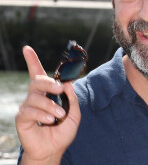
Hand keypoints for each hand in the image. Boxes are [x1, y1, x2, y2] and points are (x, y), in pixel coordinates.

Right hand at [15, 46, 80, 164]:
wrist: (54, 149)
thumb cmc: (63, 130)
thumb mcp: (74, 113)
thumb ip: (72, 98)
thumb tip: (68, 84)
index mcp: (48, 92)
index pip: (37, 72)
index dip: (32, 60)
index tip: (26, 48)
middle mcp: (36, 96)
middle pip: (37, 80)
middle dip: (48, 82)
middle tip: (59, 89)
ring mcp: (28, 106)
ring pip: (36, 97)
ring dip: (50, 105)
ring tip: (59, 115)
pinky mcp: (22, 118)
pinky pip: (30, 111)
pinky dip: (42, 114)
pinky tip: (49, 120)